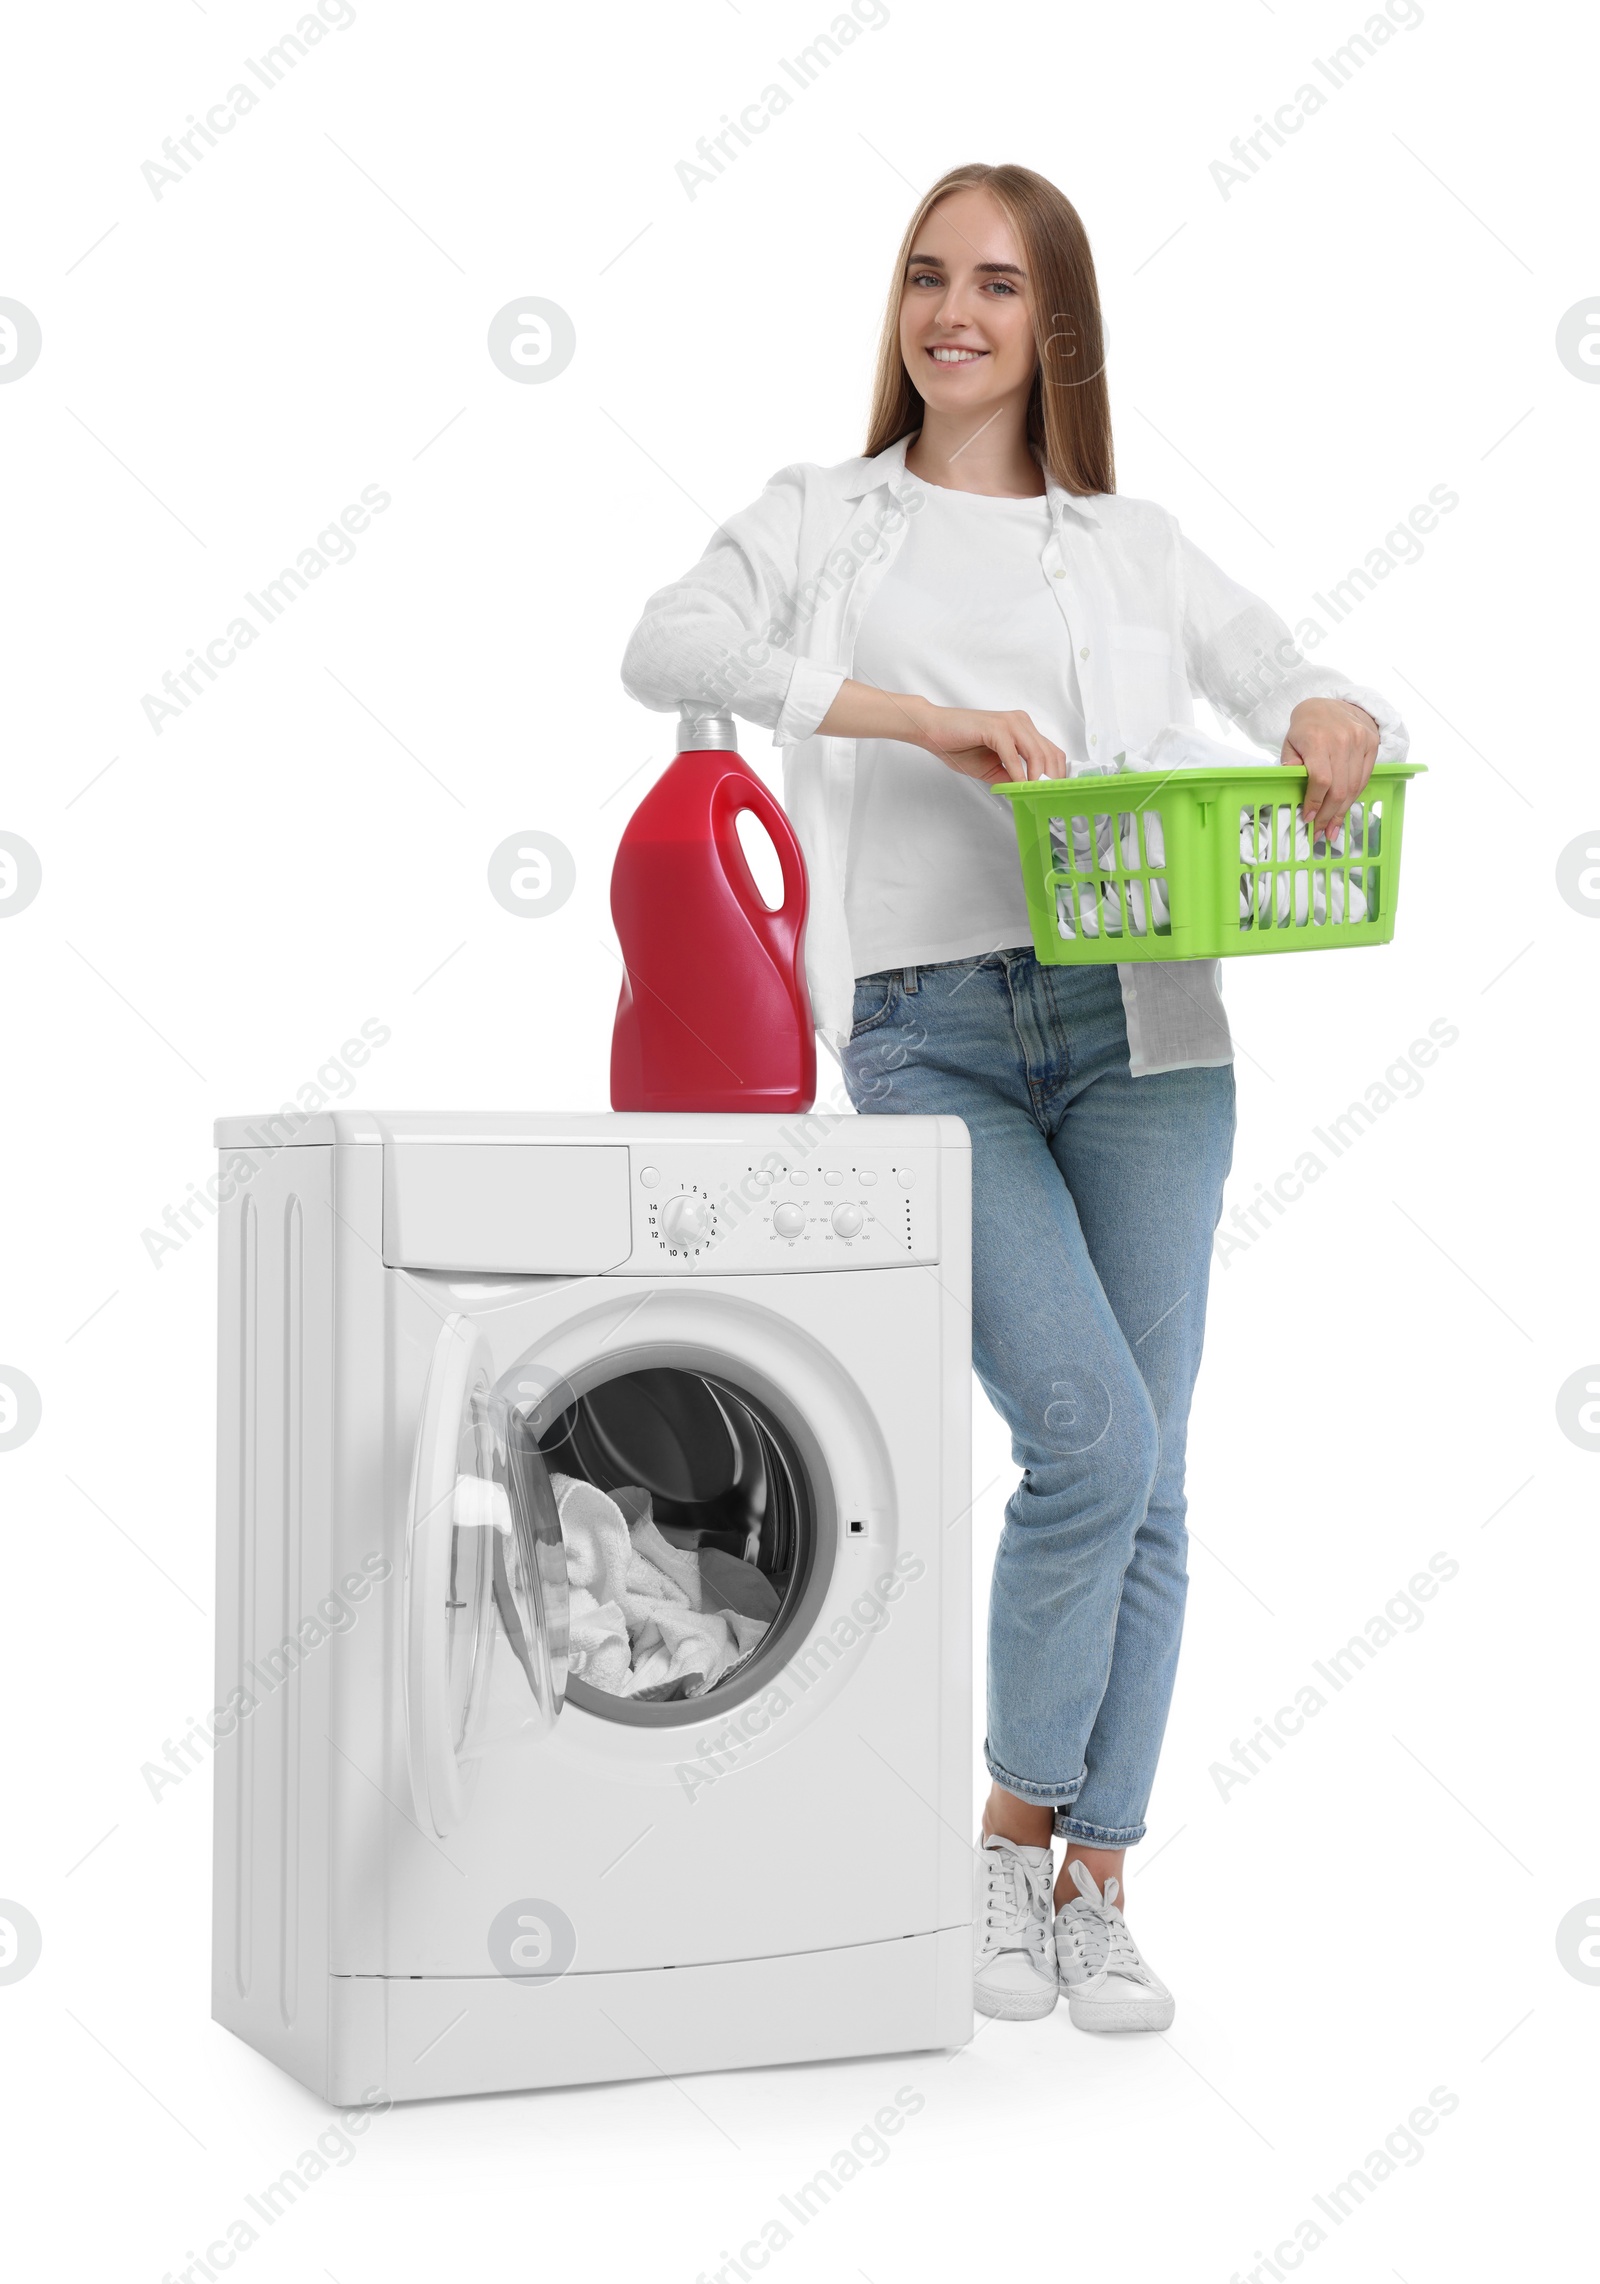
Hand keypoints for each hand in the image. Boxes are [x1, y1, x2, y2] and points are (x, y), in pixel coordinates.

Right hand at [903, 698, 1067, 784]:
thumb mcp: (992, 769)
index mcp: (1022, 730)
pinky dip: (1018, 773)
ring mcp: (1010, 723)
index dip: (1057, 775)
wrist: (933, 731)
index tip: (1053, 796)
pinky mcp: (996, 728)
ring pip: (1037, 753)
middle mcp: (1020, 723)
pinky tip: (1017, 787)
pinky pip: (1013, 754)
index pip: (1052, 753)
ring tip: (1034, 796)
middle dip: (1051, 781)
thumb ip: (1011, 779)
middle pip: (1050, 754)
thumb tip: (1028, 794)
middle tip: (1047, 801)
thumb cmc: (958, 744)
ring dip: (1037, 779)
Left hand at [1282, 698, 1378, 839]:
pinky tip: (1344, 810)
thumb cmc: (1305, 728)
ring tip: (1332, 829)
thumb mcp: (1290, 743)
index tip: (1308, 818)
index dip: (1315, 802)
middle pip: (1339, 788)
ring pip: (1354, 787)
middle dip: (1328, 815)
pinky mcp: (1372, 744)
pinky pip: (1364, 778)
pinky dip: (1354, 797)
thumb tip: (1293, 789)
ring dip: (1342, 812)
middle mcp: (1342, 740)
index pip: (1321, 779)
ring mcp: (1360, 741)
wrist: (1330, 705)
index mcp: (1317, 740)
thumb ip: (1290, 765)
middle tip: (1320, 833)